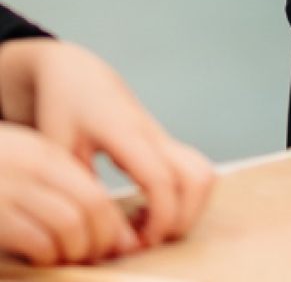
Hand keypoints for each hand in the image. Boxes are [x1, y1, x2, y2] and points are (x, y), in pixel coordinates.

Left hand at [0, 40, 213, 250]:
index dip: (160, 217)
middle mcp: (155, 134)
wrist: (78, 73)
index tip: (143, 243)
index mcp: (128, 133)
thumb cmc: (63, 107)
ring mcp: (163, 137)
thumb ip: (87, 193)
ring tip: (149, 228)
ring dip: (189, 208)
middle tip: (149, 240)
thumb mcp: (60, 151)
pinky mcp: (164, 142)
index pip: (161, 178)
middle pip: (199, 176)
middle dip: (184, 217)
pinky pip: (192, 171)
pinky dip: (183, 198)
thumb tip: (114, 238)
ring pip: (203, 172)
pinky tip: (147, 212)